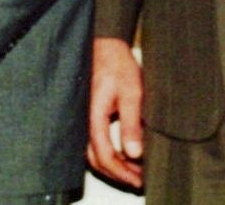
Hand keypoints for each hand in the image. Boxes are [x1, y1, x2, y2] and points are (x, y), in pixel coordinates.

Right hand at [86, 37, 144, 187]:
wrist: (106, 45)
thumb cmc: (117, 64)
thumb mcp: (131, 92)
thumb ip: (131, 123)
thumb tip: (134, 153)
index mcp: (94, 116)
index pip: (105, 156)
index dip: (122, 172)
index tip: (139, 179)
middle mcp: (85, 121)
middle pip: (97, 160)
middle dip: (118, 174)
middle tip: (139, 179)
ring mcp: (85, 119)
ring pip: (94, 153)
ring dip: (114, 165)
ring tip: (135, 169)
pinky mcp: (89, 116)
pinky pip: (95, 142)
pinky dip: (110, 153)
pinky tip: (125, 152)